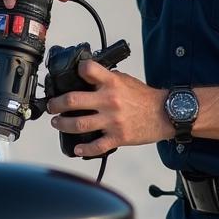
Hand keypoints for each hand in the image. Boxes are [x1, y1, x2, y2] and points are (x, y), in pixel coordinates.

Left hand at [47, 59, 167, 157]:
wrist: (166, 114)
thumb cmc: (145, 97)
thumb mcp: (125, 80)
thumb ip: (107, 79)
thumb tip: (88, 77)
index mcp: (112, 83)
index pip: (87, 70)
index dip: (76, 70)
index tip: (66, 76)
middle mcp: (109, 100)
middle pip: (73, 101)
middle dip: (56, 104)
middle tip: (52, 106)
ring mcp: (112, 120)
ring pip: (79, 125)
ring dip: (63, 124)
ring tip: (57, 123)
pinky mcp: (118, 137)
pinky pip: (96, 146)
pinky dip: (84, 148)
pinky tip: (77, 148)